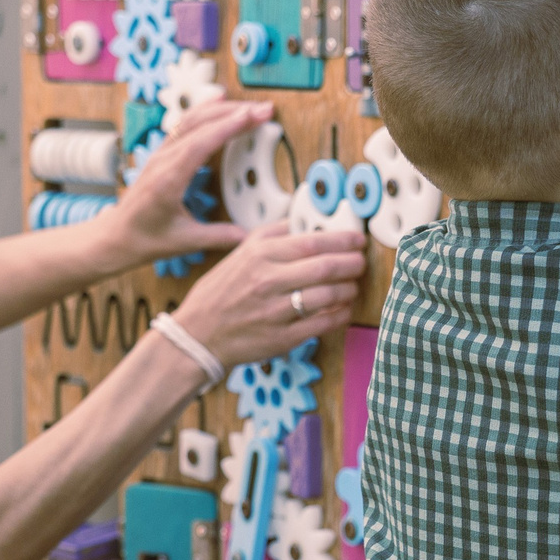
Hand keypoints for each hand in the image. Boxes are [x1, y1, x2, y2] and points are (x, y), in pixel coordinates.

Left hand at [99, 98, 271, 273]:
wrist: (115, 236)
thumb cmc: (144, 239)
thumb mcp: (184, 242)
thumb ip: (219, 237)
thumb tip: (249, 235)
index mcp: (168, 179)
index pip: (201, 142)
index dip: (229, 126)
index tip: (253, 116)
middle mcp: (162, 160)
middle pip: (199, 123)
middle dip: (234, 112)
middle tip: (264, 109)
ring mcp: (160, 154)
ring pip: (191, 119)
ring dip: (221, 109)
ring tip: (250, 106)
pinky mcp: (162, 155)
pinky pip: (185, 125)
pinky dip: (206, 113)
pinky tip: (220, 107)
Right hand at [171, 223, 365, 368]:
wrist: (198, 335)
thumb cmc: (220, 293)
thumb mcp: (240, 254)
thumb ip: (272, 235)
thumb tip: (304, 222)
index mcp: (259, 255)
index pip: (312, 241)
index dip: (342, 239)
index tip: (358, 239)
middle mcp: (268, 281)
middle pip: (326, 267)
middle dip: (352, 263)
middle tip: (361, 262)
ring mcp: (276, 311)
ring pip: (328, 295)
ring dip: (349, 289)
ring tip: (353, 286)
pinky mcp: (282, 337)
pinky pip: (323, 323)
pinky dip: (340, 314)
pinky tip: (343, 308)